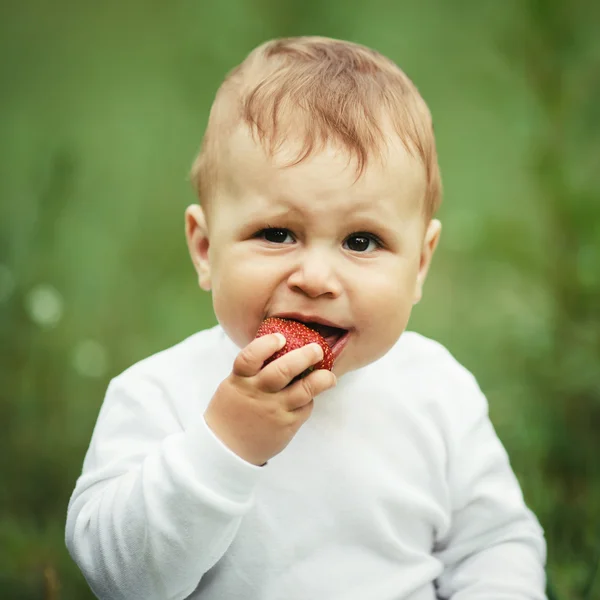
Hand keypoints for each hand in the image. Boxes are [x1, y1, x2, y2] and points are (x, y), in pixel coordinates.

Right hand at [204, 333, 336, 465]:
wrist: (228, 448)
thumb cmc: (234, 409)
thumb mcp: (235, 385)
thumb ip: (253, 370)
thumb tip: (282, 345)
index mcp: (240, 380)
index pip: (250, 357)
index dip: (266, 345)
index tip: (281, 337)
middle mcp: (257, 394)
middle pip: (283, 371)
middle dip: (304, 356)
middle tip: (317, 349)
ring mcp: (273, 410)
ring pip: (303, 390)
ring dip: (321, 379)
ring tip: (328, 375)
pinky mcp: (286, 425)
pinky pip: (305, 408)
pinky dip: (310, 399)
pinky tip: (311, 395)